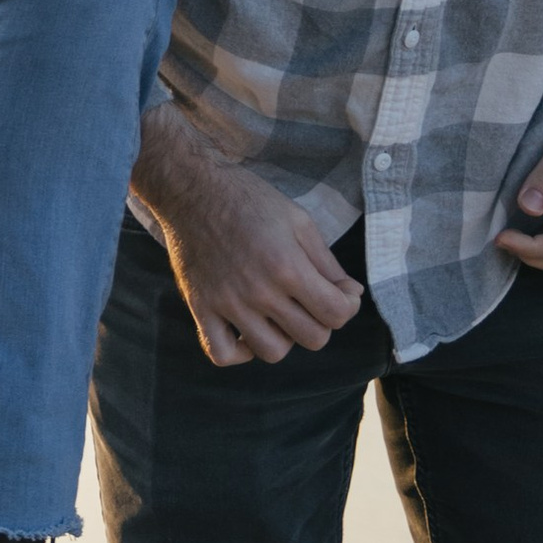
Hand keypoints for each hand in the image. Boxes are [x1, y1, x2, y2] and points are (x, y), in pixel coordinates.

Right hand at [134, 120, 363, 366]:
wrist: (192, 189)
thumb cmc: (249, 200)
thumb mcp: (298, 220)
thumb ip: (327, 262)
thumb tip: (350, 294)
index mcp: (287, 265)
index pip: (335, 313)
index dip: (347, 306)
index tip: (341, 294)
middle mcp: (258, 291)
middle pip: (312, 338)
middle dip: (322, 321)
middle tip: (311, 300)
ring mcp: (227, 303)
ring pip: (272, 351)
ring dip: (285, 336)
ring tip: (280, 313)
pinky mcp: (201, 308)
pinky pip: (222, 354)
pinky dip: (240, 351)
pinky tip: (248, 330)